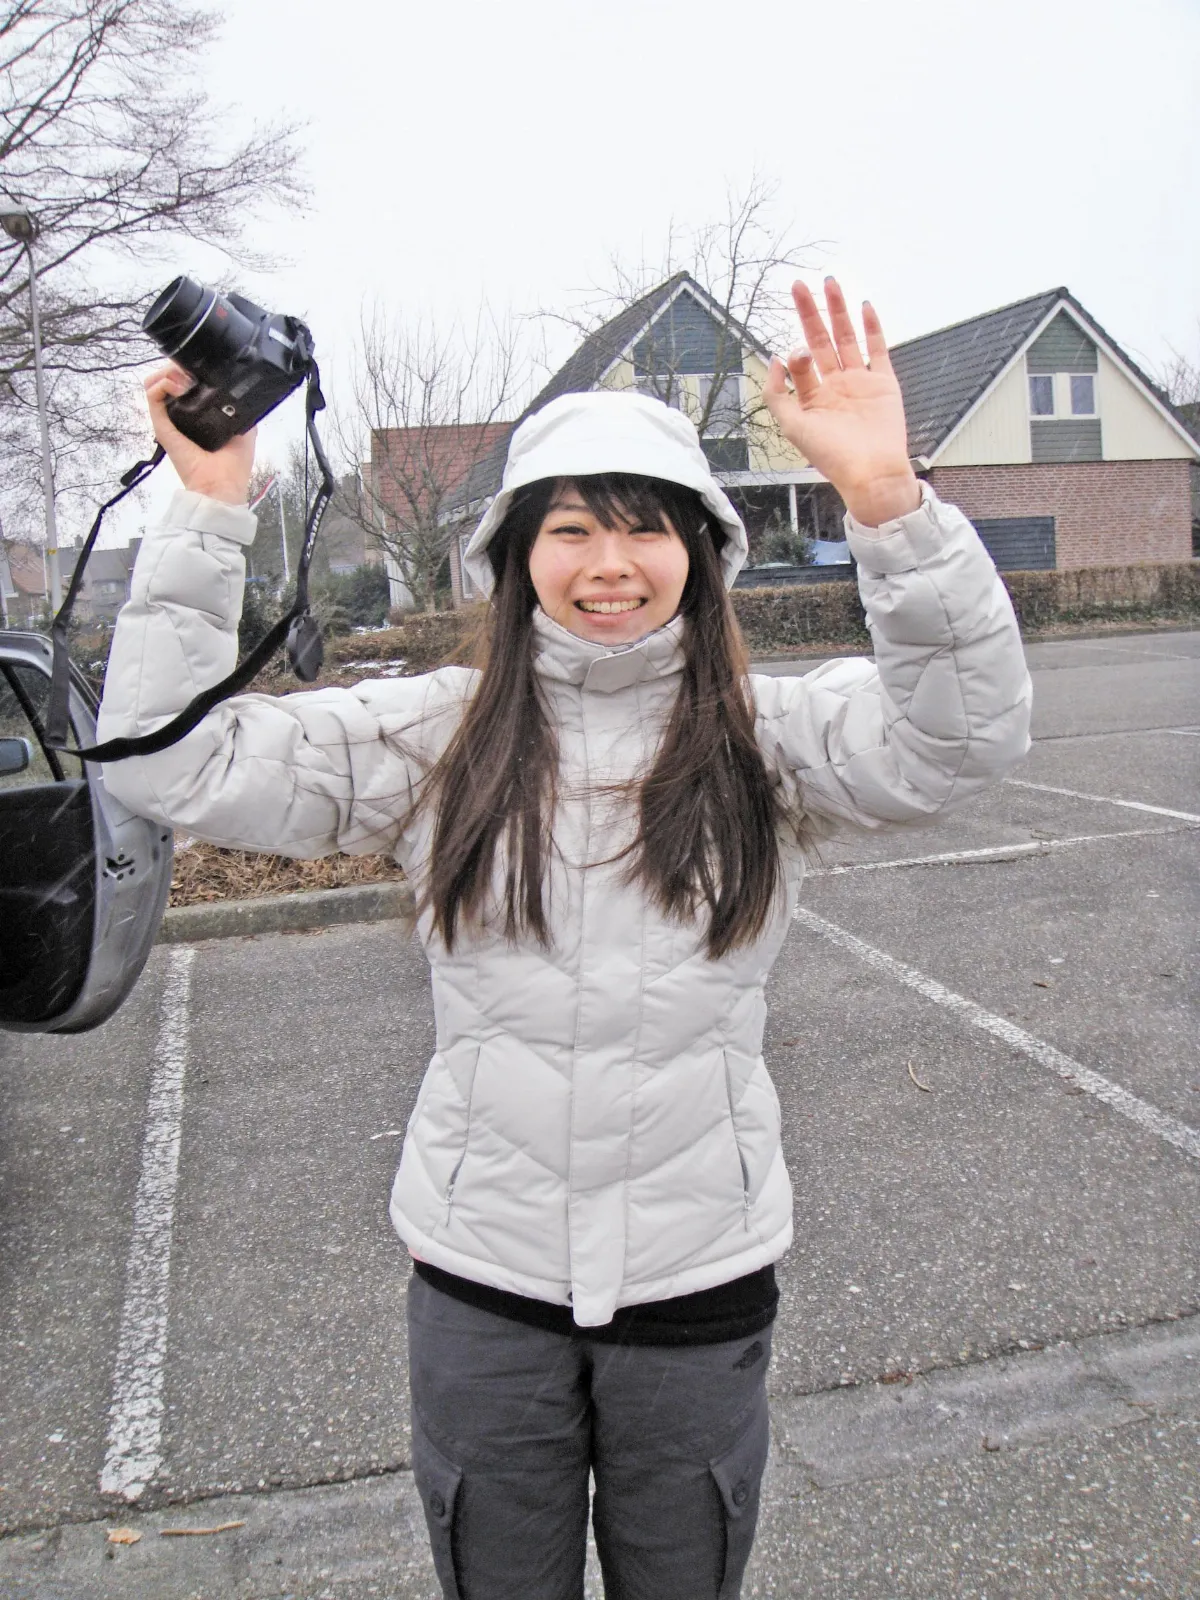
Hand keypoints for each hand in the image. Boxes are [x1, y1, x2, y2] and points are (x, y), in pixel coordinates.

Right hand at [144, 363, 255, 505]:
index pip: (183, 383)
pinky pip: (152, 397)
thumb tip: (240, 385)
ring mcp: (168, 420)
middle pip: (167, 378)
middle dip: (177, 366)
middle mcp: (179, 415)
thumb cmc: (234, 463)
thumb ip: (239, 406)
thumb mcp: (244, 427)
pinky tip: (177, 385)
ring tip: (184, 379)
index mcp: (196, 415)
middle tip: (192, 371)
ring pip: (154, 383)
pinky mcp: (161, 427)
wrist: (222, 485)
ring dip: (167, 373)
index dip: (188, 368)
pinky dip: (161, 384)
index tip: (200, 364)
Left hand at [763, 278, 919, 527]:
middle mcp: (836, 386)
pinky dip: (872, 327)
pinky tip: (864, 306)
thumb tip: (773, 359)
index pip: (801, 364)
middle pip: (821, 341)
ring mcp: (860, 382)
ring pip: (847, 338)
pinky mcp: (884, 383)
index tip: (797, 353)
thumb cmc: (831, 456)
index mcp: (814, 398)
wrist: (870, 472)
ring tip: (829, 283)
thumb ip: (776, 394)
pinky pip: (877, 349)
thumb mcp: (792, 426)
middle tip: (799, 286)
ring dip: (838, 311)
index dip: (796, 354)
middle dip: (810, 314)